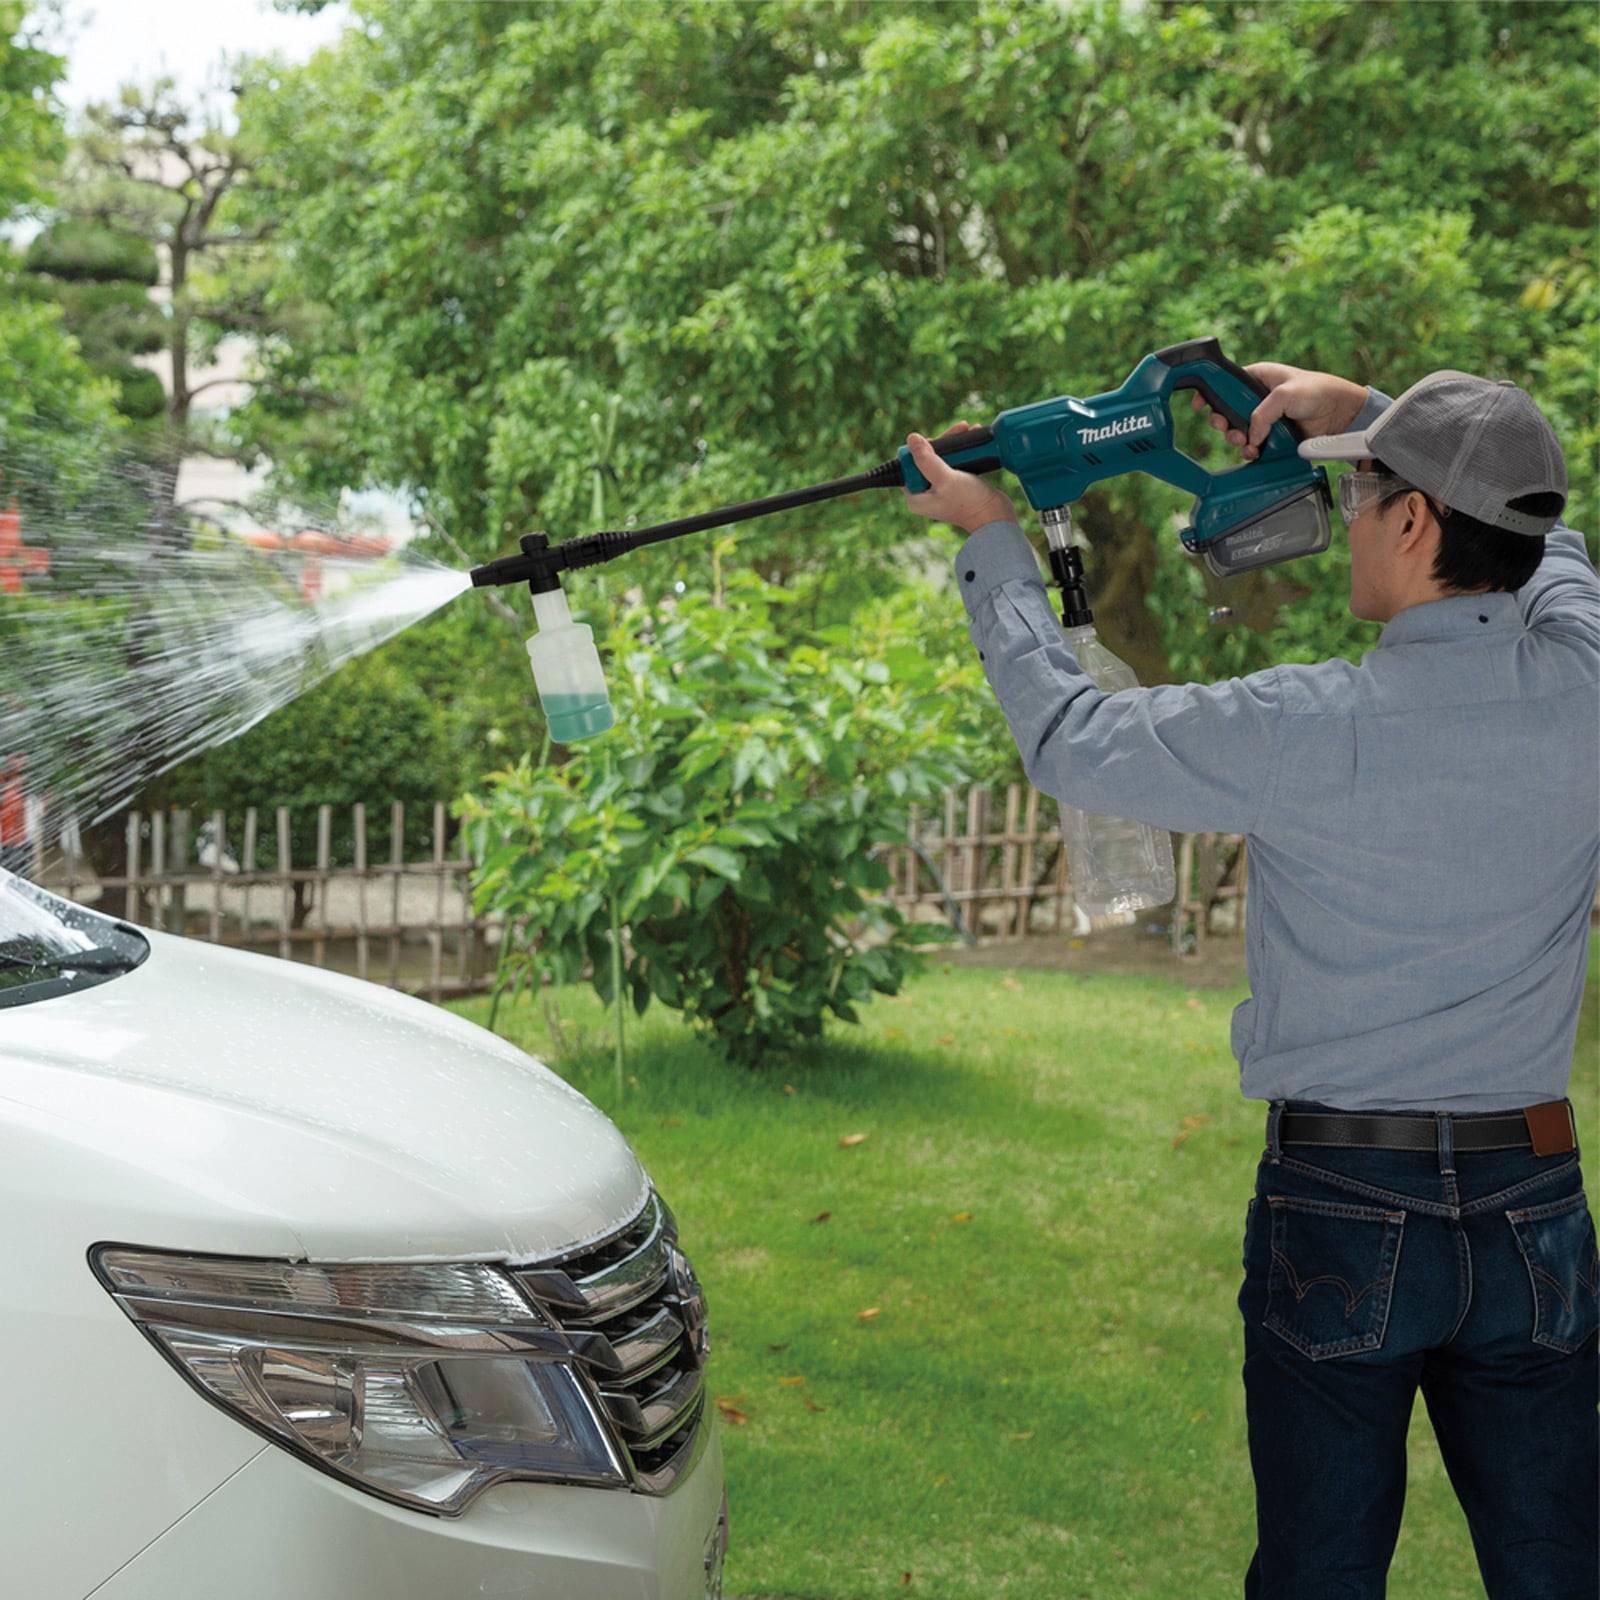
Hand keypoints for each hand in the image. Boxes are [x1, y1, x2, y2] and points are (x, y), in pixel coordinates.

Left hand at [902, 422, 1016, 532]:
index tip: (935, 440)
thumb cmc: (970, 502)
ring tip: (968, 429)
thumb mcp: (945, 478)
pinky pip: (953, 463)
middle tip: (959, 428)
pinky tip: (971, 439)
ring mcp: (940, 490)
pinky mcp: (955, 486)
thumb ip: (927, 460)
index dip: (919, 449)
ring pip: (941, 458)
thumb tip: (911, 438)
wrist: (996, 517)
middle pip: (925, 458)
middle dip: (942, 441)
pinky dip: (961, 451)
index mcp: (916, 497)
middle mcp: (925, 494)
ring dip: (953, 443)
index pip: (908, 464)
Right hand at [1190, 362, 1368, 459]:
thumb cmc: (1318, 391)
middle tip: (1226, 428)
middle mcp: (1258, 397)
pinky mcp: (1272, 435)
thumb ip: (1262, 413)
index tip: (1198, 405)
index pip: (1226, 383)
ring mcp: (1264, 418)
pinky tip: (1254, 451)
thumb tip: (1251, 435)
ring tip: (1246, 443)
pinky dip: (1250, 451)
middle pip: (1227, 411)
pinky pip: (1252, 445)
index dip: (1210, 393)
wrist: (1341, 413)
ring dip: (1236, 440)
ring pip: (1237, 431)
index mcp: (1258, 377)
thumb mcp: (1285, 394)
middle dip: (1223, 423)